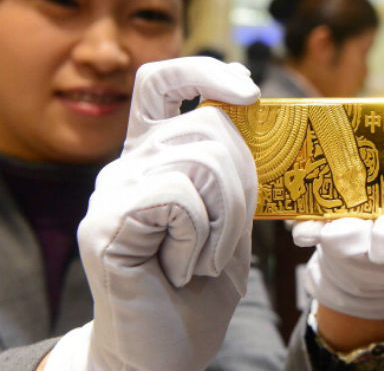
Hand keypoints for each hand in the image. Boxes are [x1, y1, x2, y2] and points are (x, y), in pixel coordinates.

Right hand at [44, 57, 258, 370]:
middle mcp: (127, 165)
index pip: (162, 83)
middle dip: (242, 184)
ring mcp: (112, 192)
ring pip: (199, 159)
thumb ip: (233, 171)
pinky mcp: (106, 223)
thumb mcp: (231, 219)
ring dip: (224, 219)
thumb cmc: (199, 286)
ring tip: (202, 257)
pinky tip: (180, 268)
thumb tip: (246, 112)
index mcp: (156, 158)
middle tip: (225, 236)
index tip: (247, 90)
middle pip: (207, 127)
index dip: (204, 70)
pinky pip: (176, 197)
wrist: (165, 350)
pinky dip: (198, 238)